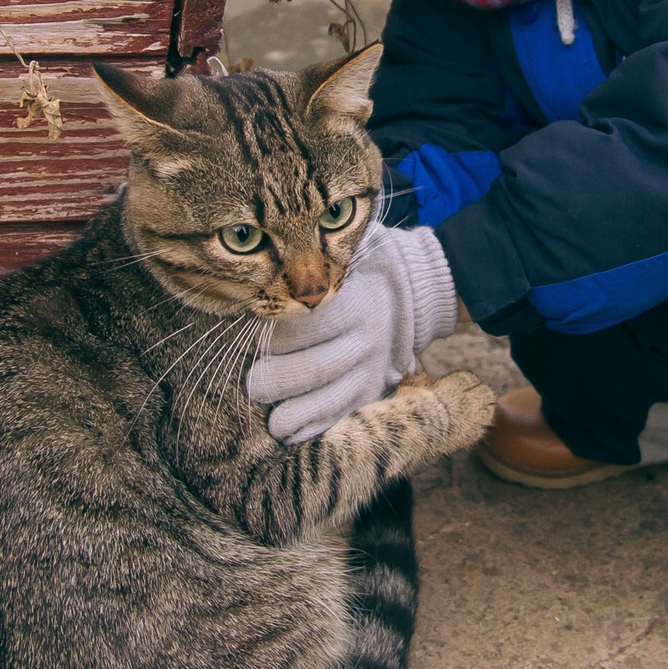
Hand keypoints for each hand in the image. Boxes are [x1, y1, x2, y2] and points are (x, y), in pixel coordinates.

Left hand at [246, 222, 458, 443]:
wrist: (416, 286)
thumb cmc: (362, 263)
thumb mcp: (348, 245)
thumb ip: (316, 246)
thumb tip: (269, 234)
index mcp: (355, 302)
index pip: (305, 326)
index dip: (271, 334)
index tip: (251, 334)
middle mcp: (365, 339)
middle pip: (313, 369)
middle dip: (276, 380)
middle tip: (252, 382)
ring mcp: (370, 368)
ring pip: (328, 399)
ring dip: (293, 413)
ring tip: (270, 420)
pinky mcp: (371, 389)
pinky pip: (341, 415)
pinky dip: (314, 428)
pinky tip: (289, 434)